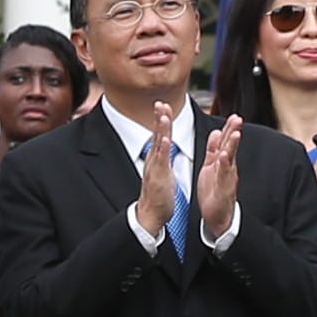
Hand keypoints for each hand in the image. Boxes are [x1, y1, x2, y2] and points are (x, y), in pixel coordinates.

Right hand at [131, 110, 178, 238]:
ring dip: (161, 129)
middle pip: (157, 134)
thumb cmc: (159, 195)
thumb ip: (163, 157)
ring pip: (158, 144)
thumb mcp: (162, 171)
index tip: (163, 104)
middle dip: (159, 117)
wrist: (151, 214)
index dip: (162, 119)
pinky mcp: (158, 177)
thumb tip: (164, 147)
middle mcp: (154, 160)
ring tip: (163, 114)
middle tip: (160, 102)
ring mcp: (155, 168)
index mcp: (158, 158)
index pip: (160, 134)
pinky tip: (164, 139)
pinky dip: (162, 149)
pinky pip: (160, 161)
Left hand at [192, 115, 242, 240]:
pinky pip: (223, 175)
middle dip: (234, 132)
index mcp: (222, 162)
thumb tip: (216, 132)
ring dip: (232, 146)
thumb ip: (213, 150)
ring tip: (235, 133)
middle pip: (230, 147)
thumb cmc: (214, 192)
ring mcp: (226, 178)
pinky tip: (224, 156)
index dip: (230, 129)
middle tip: (238, 118)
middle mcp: (227, 168)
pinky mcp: (223, 189)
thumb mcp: (211, 167)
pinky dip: (224, 165)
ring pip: (230, 159)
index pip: (226, 142)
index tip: (234, 116)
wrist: (217, 216)